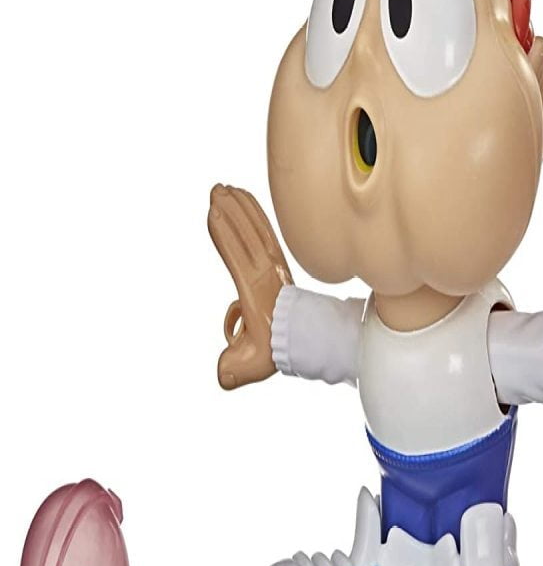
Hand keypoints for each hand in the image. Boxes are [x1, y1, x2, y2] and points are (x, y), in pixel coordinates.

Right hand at [208, 184, 291, 389]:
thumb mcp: (251, 363)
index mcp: (258, 292)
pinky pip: (264, 233)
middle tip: (216, 189)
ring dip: (242, 207)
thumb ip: (233, 370)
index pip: (239, 259)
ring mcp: (273, 266)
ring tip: (226, 188)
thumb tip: (223, 377)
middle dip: (231, 212)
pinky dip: (254, 214)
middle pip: (247, 237)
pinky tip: (243, 199)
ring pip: (257, 230)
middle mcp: (267, 274)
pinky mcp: (276, 262)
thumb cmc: (274, 348)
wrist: (305, 339)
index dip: (226, 236)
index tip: (213, 212)